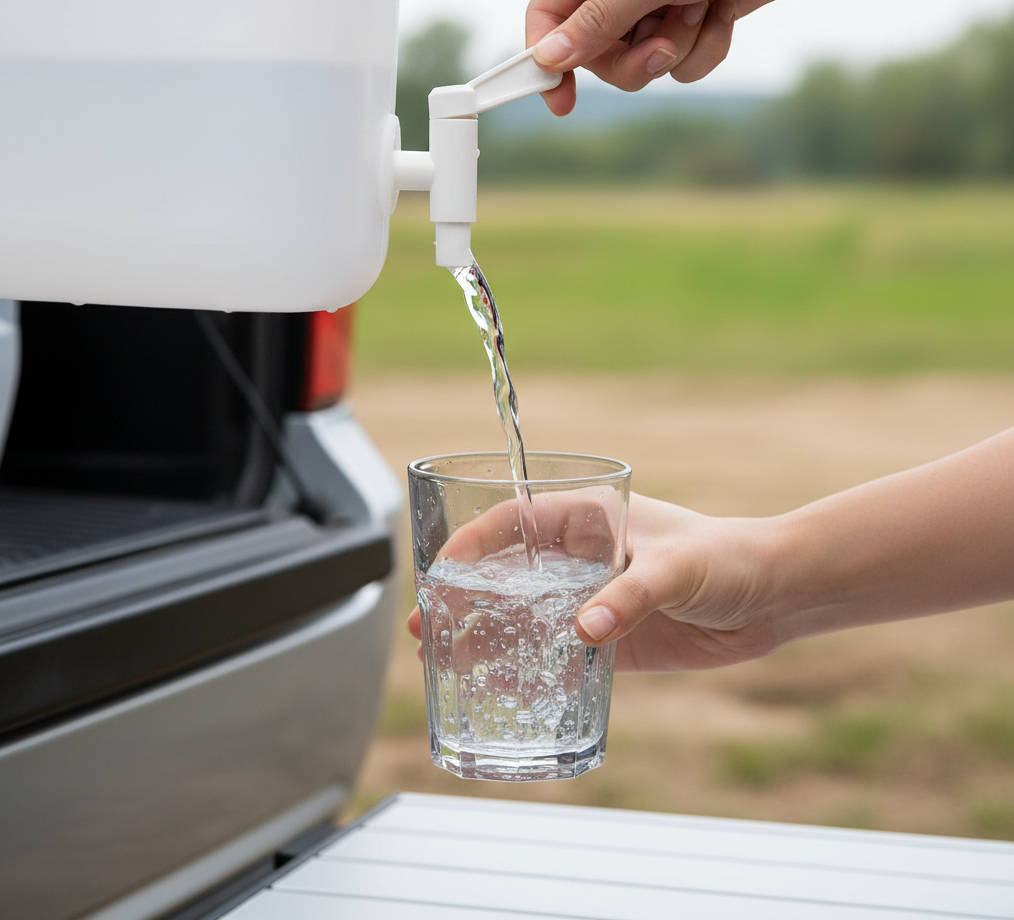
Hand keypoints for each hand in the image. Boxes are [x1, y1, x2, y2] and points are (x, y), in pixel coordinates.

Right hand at [407, 491, 787, 671]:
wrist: (774, 597)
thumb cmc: (728, 557)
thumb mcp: (677, 567)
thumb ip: (630, 595)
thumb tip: (583, 632)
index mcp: (589, 518)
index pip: (513, 522)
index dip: (471, 543)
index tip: (441, 569)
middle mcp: (583, 558)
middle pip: (509, 573)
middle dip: (465, 596)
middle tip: (428, 625)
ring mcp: (594, 600)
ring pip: (527, 616)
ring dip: (489, 635)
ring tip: (448, 659)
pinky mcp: (612, 639)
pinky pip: (559, 654)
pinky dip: (530, 666)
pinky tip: (502, 684)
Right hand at [527, 0, 834, 113]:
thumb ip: (598, 21)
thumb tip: (548, 58)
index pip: (547, 15)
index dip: (547, 60)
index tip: (560, 100)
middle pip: (594, 54)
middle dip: (635, 59)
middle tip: (665, 44)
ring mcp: (652, 3)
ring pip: (639, 66)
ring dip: (676, 49)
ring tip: (703, 8)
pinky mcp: (685, 23)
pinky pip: (677, 66)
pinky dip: (704, 49)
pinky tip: (722, 11)